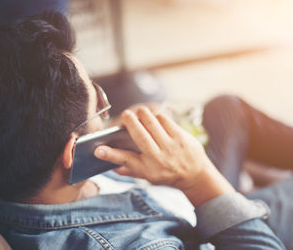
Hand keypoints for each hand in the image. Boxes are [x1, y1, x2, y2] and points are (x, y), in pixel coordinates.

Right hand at [94, 107, 233, 205]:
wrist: (195, 175)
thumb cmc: (167, 174)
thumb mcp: (147, 177)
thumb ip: (129, 169)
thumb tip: (109, 163)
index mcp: (146, 169)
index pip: (125, 161)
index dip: (109, 154)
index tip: (97, 149)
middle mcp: (157, 157)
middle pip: (138, 134)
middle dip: (128, 120)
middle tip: (126, 116)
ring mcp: (170, 146)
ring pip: (150, 121)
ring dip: (142, 115)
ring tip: (139, 115)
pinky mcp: (180, 136)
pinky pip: (163, 119)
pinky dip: (156, 116)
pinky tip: (154, 119)